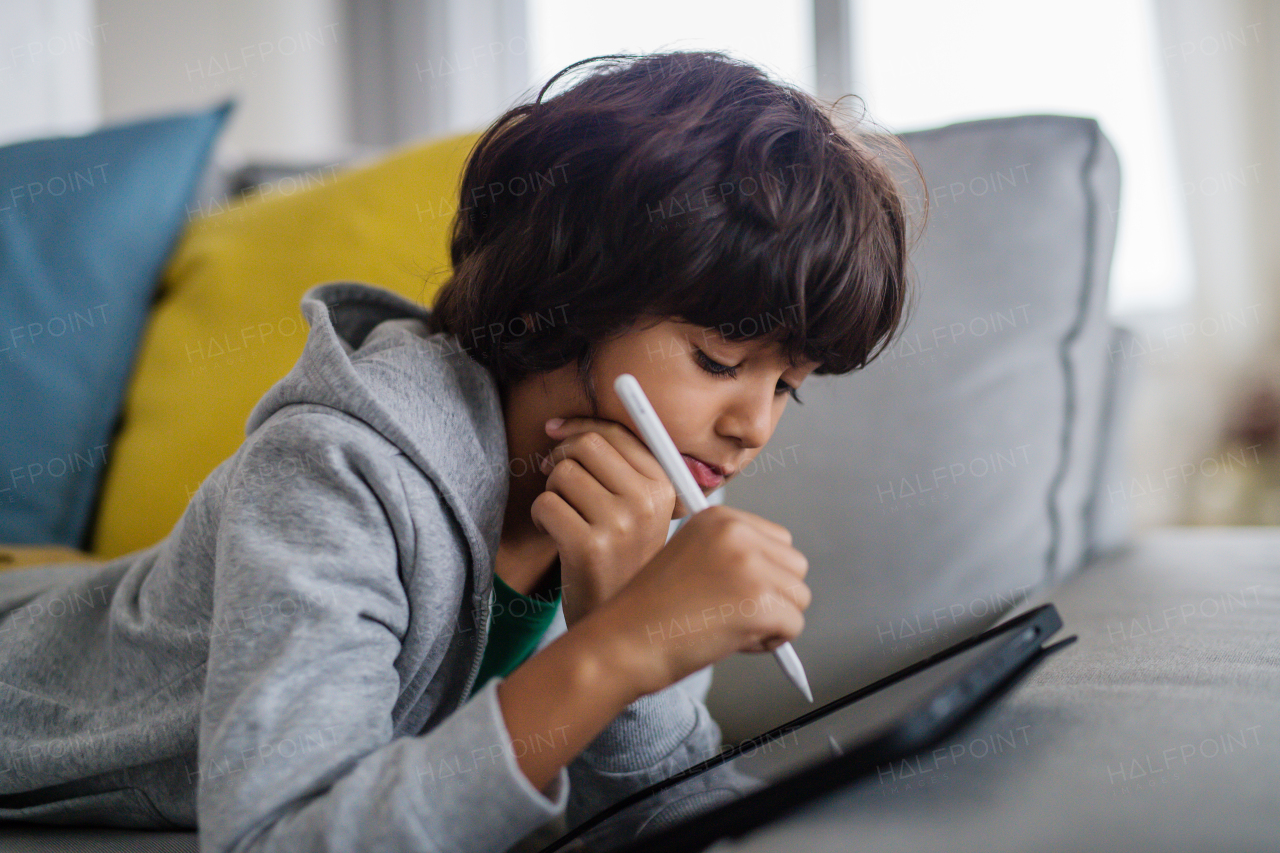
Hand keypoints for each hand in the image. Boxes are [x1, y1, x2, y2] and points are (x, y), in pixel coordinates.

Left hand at [531, 417, 685, 627]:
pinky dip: (541, 517)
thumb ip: (616, 466)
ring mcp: (621, 525)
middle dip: (561, 458)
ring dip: (551, 492)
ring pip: (562, 474)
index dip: (579, 427)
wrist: (622, 627)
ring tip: (564, 516)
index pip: (617, 433)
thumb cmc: (622, 560)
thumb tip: (562, 426)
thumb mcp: (638, 511)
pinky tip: (555, 535)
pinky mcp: (590, 547)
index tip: (555, 432)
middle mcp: (648, 501)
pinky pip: (546, 504)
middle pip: (587, 446)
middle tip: (557, 480)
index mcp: (664, 486)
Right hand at [582, 504, 810, 698]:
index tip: (728, 592)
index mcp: (718, 517)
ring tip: (727, 626)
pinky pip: (793, 628)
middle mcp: (736, 533)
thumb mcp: (690, 558)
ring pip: (798, 597)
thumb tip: (780, 573)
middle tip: (730, 613)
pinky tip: (731, 641)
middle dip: (773, 595)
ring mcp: (749, 567)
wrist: (621, 643)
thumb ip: (733, 554)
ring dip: (772, 620)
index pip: (778, 540)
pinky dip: (769, 643)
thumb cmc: (650, 612)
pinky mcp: (759, 604)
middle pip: (795, 566)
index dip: (761, 573)